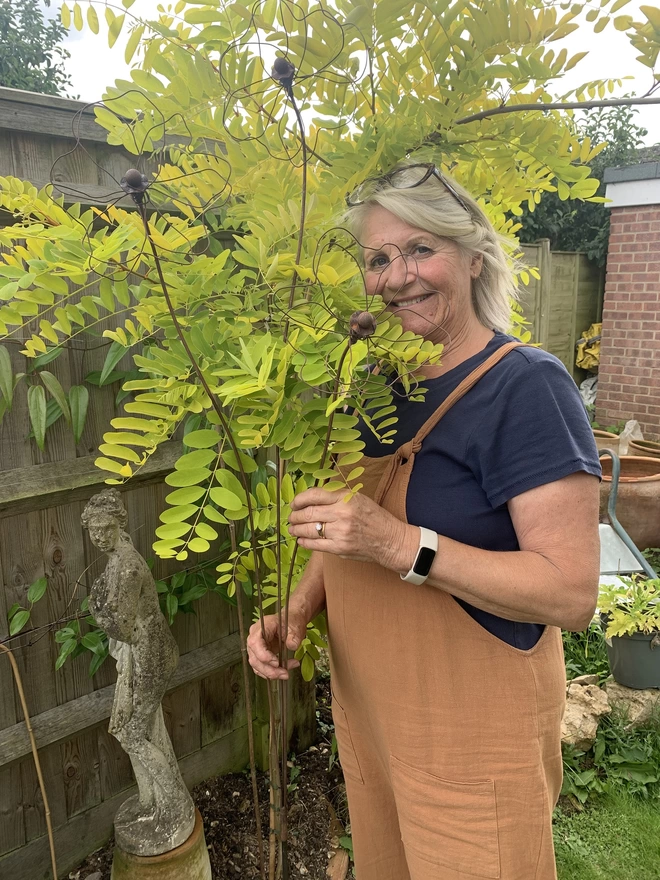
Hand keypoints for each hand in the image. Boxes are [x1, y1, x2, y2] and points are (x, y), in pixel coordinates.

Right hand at [246, 611, 306, 679]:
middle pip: (254, 658)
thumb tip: (292, 646)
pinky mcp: (260, 654)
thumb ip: (293, 636)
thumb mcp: (295, 627)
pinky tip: (283, 671)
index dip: (263, 655)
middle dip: (269, 670)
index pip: (255, 642)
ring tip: (286, 673)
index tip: (276, 662)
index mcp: (261, 627)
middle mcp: (254, 637)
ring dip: (271, 673)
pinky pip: (261, 667)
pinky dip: (271, 672)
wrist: (291, 621)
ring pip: (257, 665)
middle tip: (285, 673)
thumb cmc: (291, 621)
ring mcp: (256, 647)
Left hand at [288, 487, 416, 568]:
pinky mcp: (339, 548)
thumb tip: (311, 498)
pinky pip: (315, 545)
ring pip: (309, 530)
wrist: (389, 539)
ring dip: (296, 529)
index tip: (294, 503)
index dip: (299, 499)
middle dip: (295, 516)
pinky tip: (301, 540)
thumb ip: (336, 497)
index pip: (314, 495)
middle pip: (308, 513)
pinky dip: (304, 542)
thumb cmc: (373, 517)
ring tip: (293, 529)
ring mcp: (340, 532)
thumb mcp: (357, 498)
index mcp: (345, 498)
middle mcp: (342, 514)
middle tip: (291, 518)